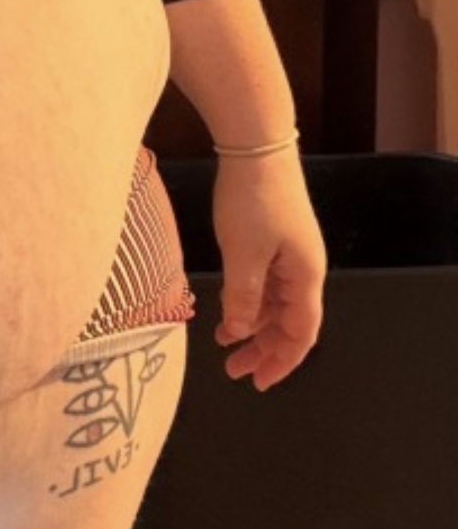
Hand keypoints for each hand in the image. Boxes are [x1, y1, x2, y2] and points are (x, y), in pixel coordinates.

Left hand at [211, 151, 325, 390]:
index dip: (283, 362)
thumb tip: (238, 331)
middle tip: (234, 371)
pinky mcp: (273, 239)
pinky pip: (264, 282)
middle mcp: (304, 269)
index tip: (259, 383)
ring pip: (274, 303)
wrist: (256, 146)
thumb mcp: (243, 254)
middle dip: (264, 349)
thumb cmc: (253, 199)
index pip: (301, 333)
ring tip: (224, 343)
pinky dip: (247, 300)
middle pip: (289, 322)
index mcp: (305, 276)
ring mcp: (289, 254)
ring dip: (252, 325)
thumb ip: (242, 297)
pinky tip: (226, 310)